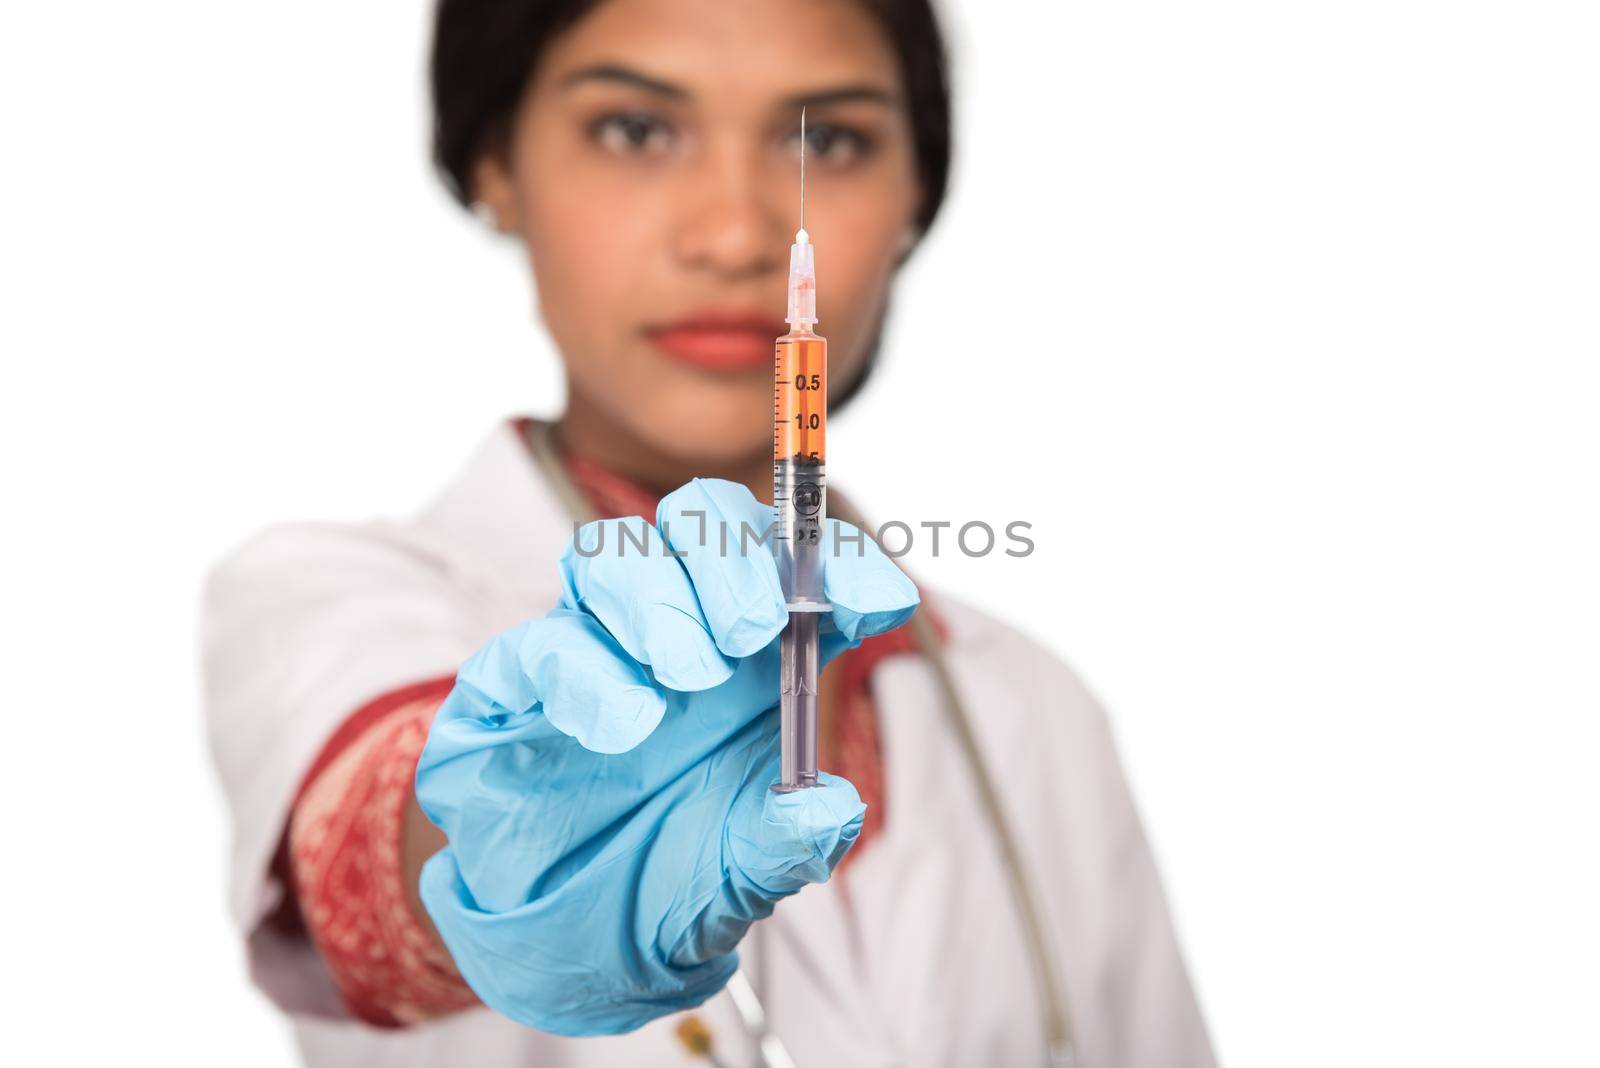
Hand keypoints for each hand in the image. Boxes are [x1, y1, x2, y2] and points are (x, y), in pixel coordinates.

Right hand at [415, 478, 917, 1034]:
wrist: (567, 945)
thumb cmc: (671, 882)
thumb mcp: (744, 876)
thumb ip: (789, 841)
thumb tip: (829, 805)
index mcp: (757, 655)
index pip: (801, 569)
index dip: (842, 565)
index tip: (876, 601)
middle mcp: (677, 629)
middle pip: (702, 520)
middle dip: (732, 559)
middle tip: (756, 629)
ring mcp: (591, 647)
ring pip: (613, 553)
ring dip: (658, 599)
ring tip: (688, 678)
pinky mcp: (512, 690)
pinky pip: (536, 644)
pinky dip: (583, 671)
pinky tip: (623, 726)